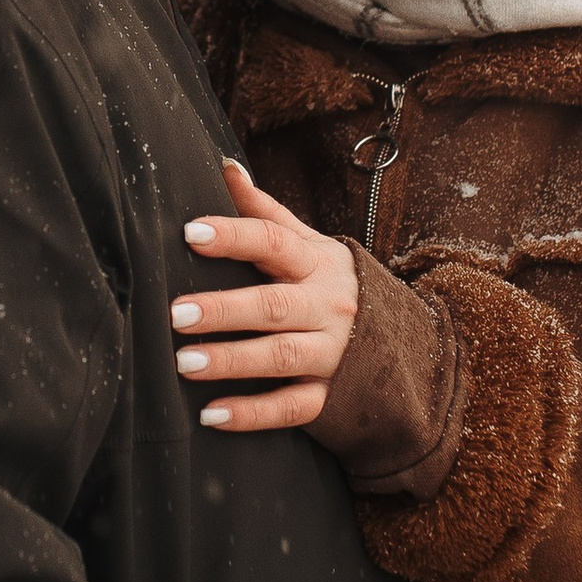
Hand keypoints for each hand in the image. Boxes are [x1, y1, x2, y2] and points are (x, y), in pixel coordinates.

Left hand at [173, 161, 359, 432]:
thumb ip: (265, 213)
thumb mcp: (310, 245)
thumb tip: (224, 168)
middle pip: (274, 305)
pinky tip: (212, 414)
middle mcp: (327, 307)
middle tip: (176, 313)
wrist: (405, 344)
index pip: (273, 243)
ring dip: (232, 361)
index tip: (190, 233)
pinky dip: (253, 413)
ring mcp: (332, 354)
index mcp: (316, 264)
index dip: (233, 236)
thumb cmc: (333, 285)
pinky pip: (292, 408)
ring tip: (184, 362)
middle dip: (224, 309)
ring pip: (282, 357)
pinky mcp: (331, 397)